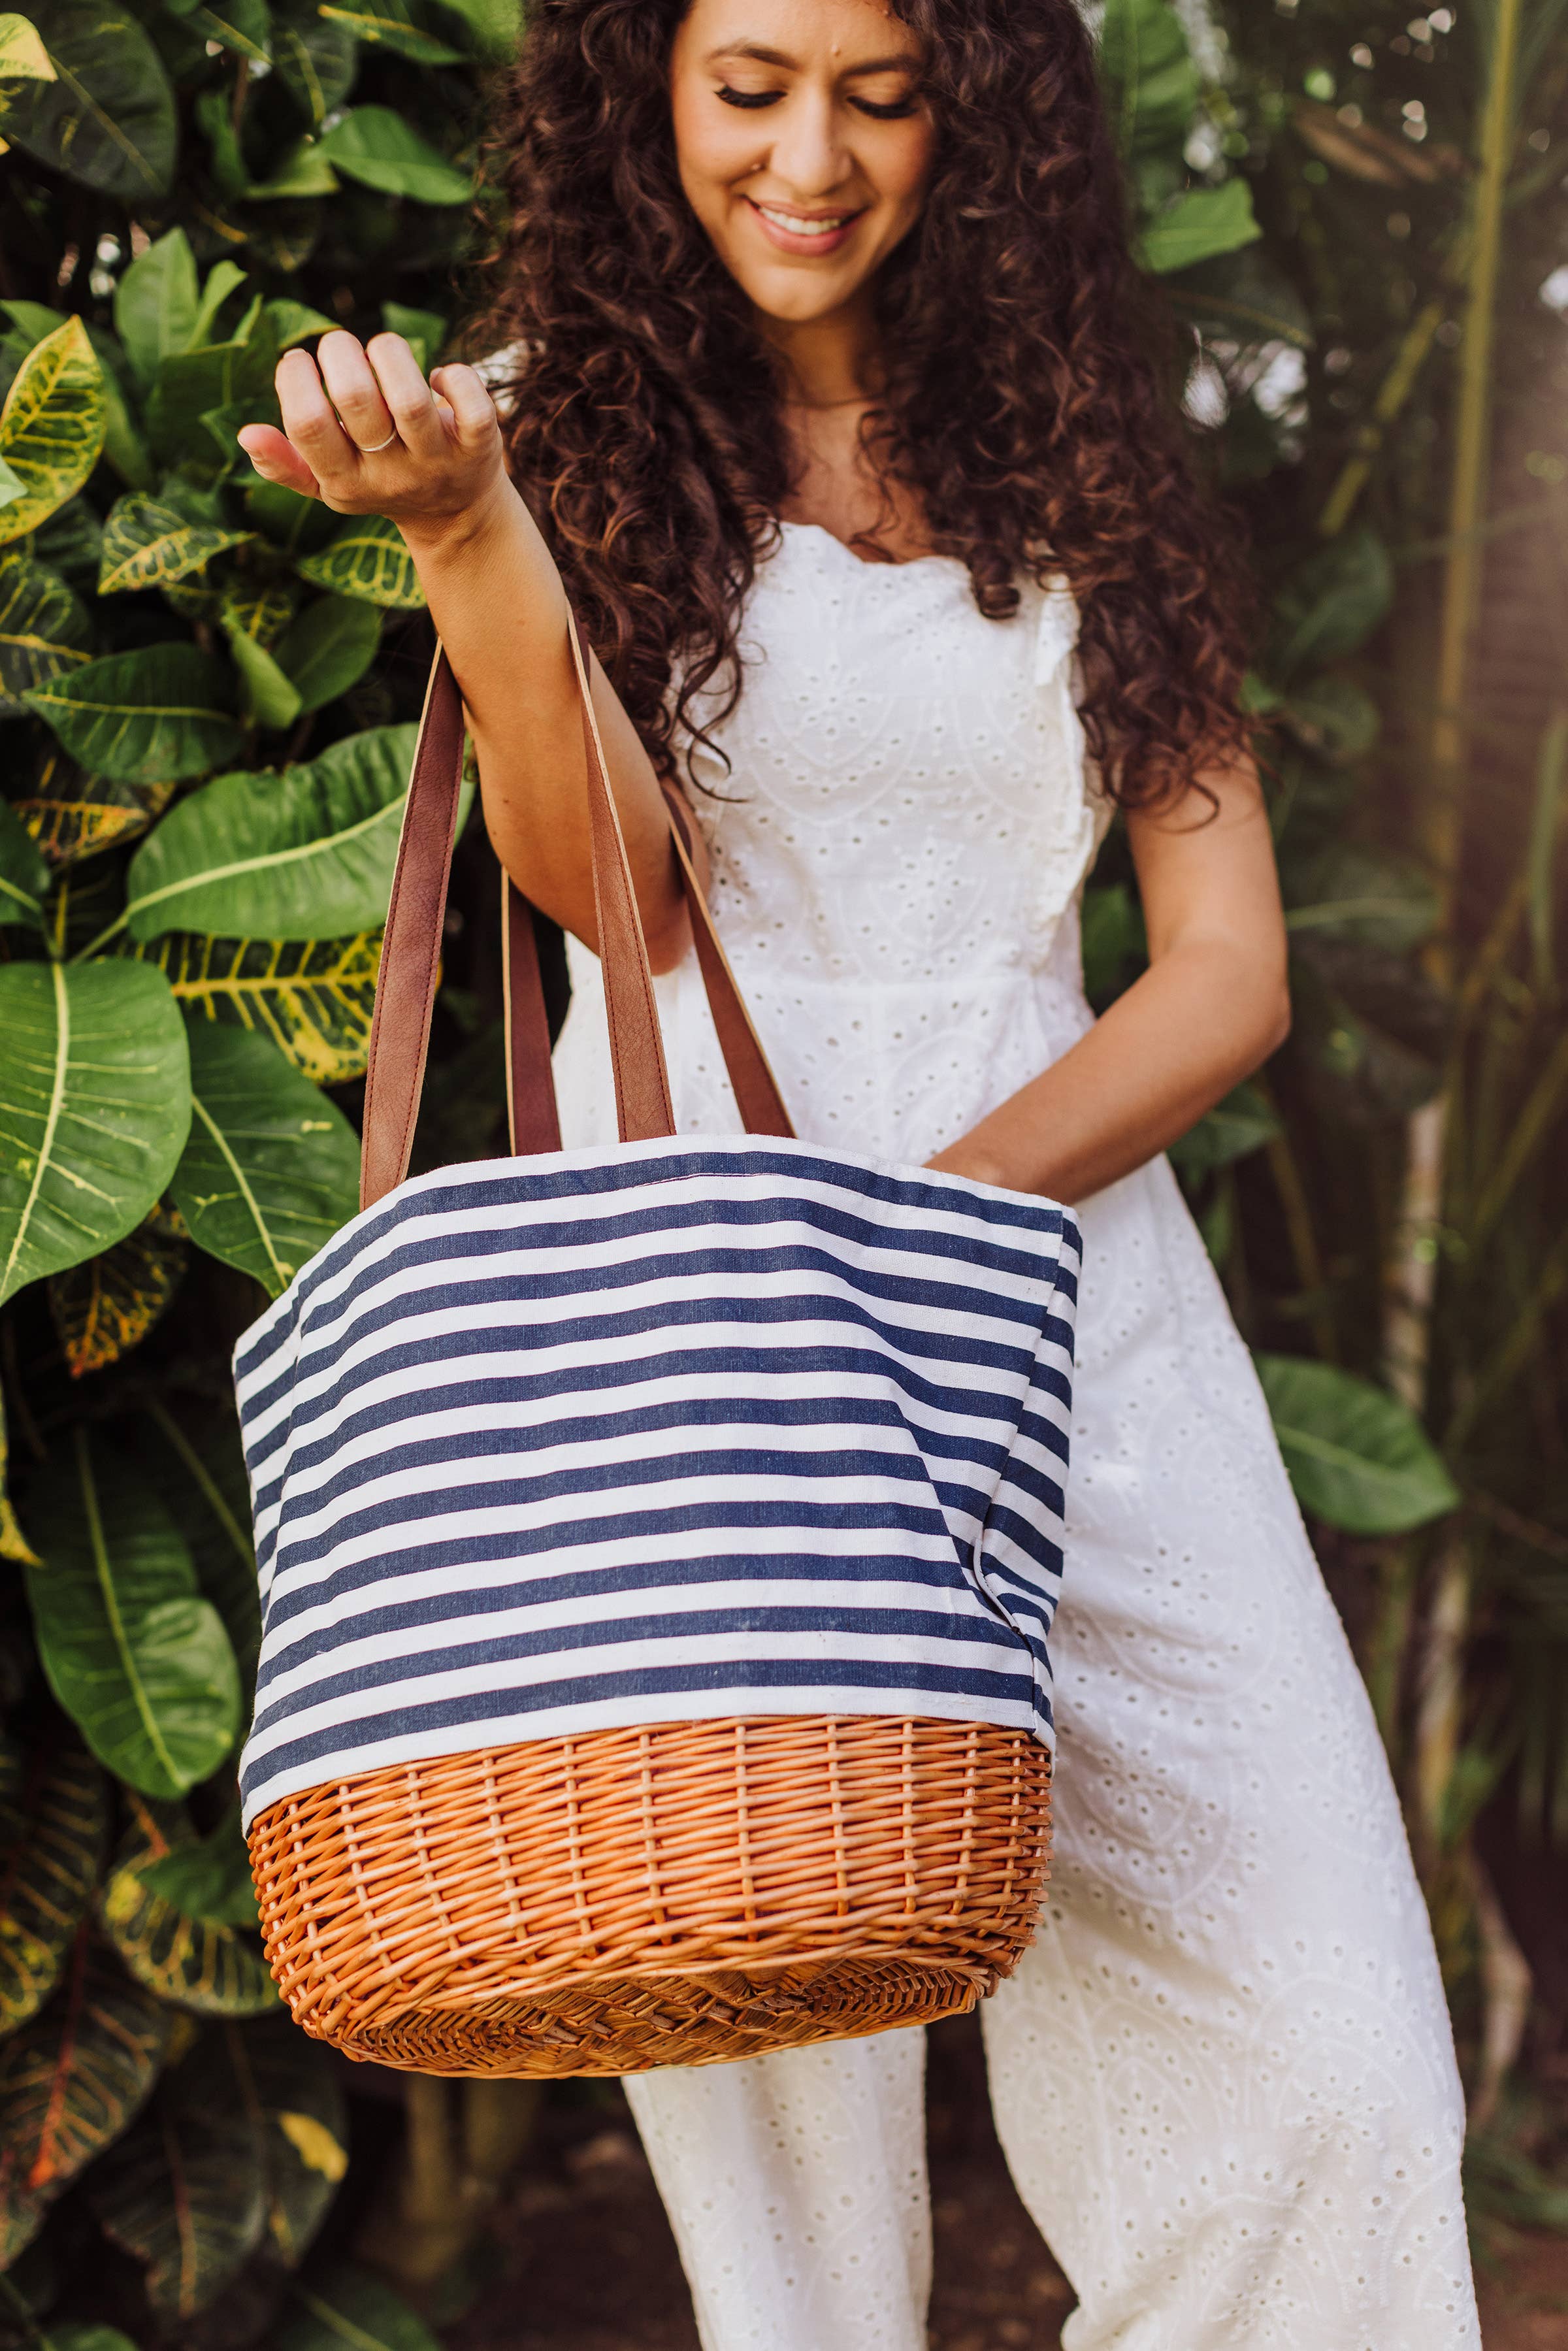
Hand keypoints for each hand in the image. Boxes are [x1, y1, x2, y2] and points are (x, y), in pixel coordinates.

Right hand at [237, 330, 510, 550]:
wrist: (456, 516)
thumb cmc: (378, 482)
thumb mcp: (329, 483)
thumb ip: (284, 463)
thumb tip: (246, 433)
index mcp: (345, 483)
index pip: (309, 427)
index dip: (296, 381)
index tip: (298, 361)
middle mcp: (391, 476)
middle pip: (357, 400)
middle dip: (340, 353)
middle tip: (340, 349)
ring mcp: (437, 462)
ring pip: (412, 398)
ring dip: (389, 352)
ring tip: (382, 350)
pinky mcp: (480, 448)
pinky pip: (472, 404)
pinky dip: (454, 376)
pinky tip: (437, 377)